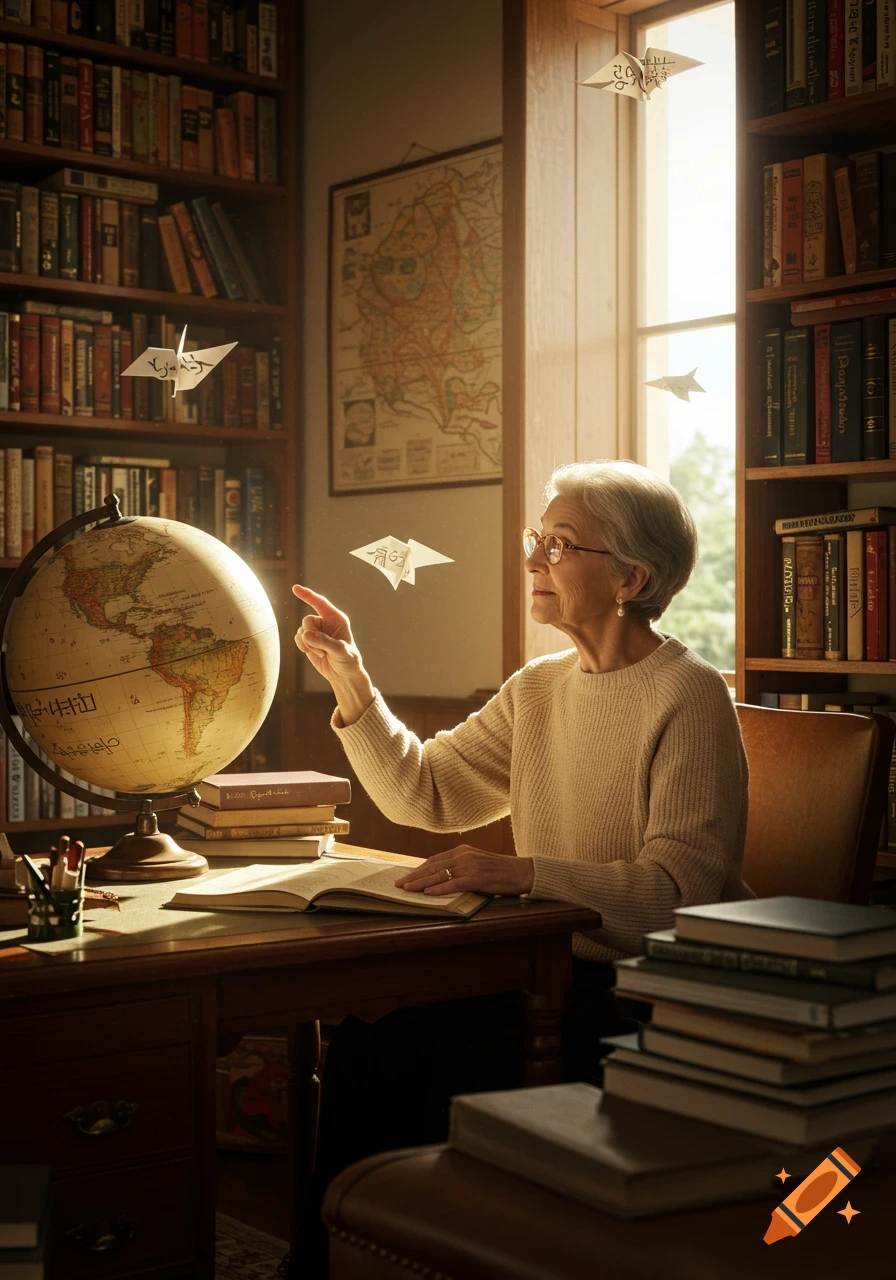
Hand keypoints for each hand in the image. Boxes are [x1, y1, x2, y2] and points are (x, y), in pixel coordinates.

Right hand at [292, 584, 362, 685]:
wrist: (344, 675)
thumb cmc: (348, 660)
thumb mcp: (340, 651)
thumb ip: (324, 642)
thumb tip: (306, 634)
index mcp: (337, 619)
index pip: (320, 603)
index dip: (308, 595)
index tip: (295, 588)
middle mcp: (325, 622)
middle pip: (307, 621)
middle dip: (311, 637)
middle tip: (322, 651)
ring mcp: (316, 631)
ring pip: (301, 631)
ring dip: (308, 645)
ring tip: (322, 654)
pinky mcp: (309, 640)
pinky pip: (297, 638)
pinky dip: (303, 647)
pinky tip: (314, 653)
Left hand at [394, 845, 534, 897]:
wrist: (523, 871)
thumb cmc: (501, 870)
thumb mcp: (478, 863)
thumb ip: (461, 867)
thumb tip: (443, 877)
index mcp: (463, 850)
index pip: (434, 859)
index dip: (418, 869)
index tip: (406, 876)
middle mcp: (464, 855)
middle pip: (432, 866)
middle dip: (413, 876)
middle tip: (398, 884)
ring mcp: (470, 866)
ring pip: (439, 875)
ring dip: (420, 883)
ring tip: (406, 889)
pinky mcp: (477, 878)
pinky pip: (453, 884)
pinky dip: (439, 889)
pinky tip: (427, 893)